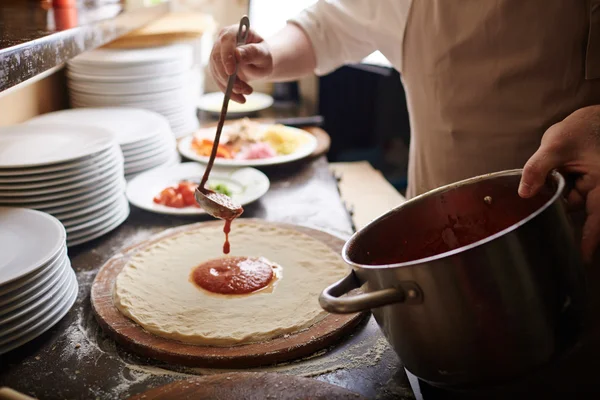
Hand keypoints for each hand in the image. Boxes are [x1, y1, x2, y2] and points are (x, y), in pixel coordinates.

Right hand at [209, 25, 273, 102]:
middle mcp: (222, 40)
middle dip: (229, 77)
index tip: (232, 72)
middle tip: (244, 90)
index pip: (226, 41)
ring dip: (230, 86)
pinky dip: (228, 91)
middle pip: (217, 58)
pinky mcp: (215, 67)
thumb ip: (253, 53)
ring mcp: (216, 53)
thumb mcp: (263, 55)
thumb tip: (237, 53)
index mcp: (235, 31)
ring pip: (216, 71)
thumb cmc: (263, 56)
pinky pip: (218, 80)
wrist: (259, 63)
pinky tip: (240, 98)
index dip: (227, 57)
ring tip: (248, 91)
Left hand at [519, 105, 599, 261]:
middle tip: (544, 198)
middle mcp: (598, 190)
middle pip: (576, 211)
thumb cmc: (583, 129)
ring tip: (552, 173)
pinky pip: (567, 195)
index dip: (589, 240)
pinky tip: (549, 179)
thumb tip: (523, 193)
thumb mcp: (556, 145)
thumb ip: (538, 168)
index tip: (581, 259)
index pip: (597, 219)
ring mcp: (590, 189)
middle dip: (557, 209)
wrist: (593, 118)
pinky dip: (556, 190)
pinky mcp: (583, 186)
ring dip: (555, 195)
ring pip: (567, 203)